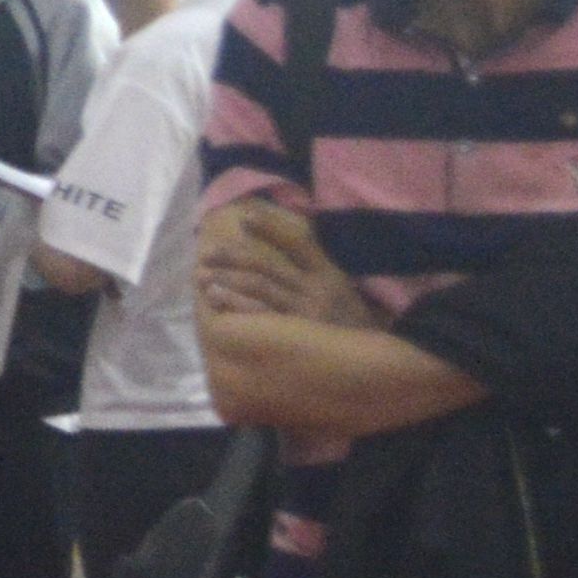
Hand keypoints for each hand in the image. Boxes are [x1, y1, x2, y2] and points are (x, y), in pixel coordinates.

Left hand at [198, 196, 377, 328]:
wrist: (374, 361)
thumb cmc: (350, 323)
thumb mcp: (340, 289)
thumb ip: (315, 268)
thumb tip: (284, 243)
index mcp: (329, 273)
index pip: (298, 243)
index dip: (272, 228)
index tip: (244, 216)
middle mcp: (317, 289)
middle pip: (268, 266)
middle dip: (234, 257)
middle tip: (206, 254)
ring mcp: (306, 313)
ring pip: (261, 288)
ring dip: (228, 281)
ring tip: (203, 278)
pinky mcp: (297, 336)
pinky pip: (262, 318)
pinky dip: (238, 308)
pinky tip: (217, 304)